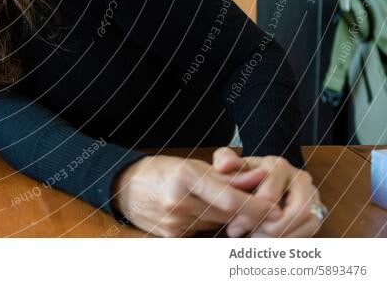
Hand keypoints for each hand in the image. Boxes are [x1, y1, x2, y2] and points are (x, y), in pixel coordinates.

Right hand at [113, 155, 282, 236]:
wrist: (125, 186)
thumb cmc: (162, 170)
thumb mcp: (193, 165)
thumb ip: (227, 176)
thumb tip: (261, 177)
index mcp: (185, 177)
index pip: (230, 198)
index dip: (257, 206)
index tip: (277, 209)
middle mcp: (178, 201)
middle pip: (228, 214)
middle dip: (248, 212)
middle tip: (267, 209)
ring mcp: (174, 222)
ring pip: (218, 225)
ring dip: (229, 218)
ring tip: (229, 207)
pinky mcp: (172, 237)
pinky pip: (203, 233)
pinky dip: (211, 226)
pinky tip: (205, 214)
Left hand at [213, 147, 322, 237]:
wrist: (258, 178)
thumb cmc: (241, 174)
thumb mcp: (230, 163)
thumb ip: (224, 161)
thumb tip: (223, 166)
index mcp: (277, 165)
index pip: (270, 196)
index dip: (251, 216)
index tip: (233, 229)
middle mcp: (300, 177)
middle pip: (298, 210)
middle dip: (273, 229)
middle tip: (251, 238)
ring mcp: (312, 193)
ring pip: (309, 221)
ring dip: (284, 236)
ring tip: (259, 240)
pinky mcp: (317, 208)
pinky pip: (313, 228)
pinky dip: (292, 239)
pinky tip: (271, 241)